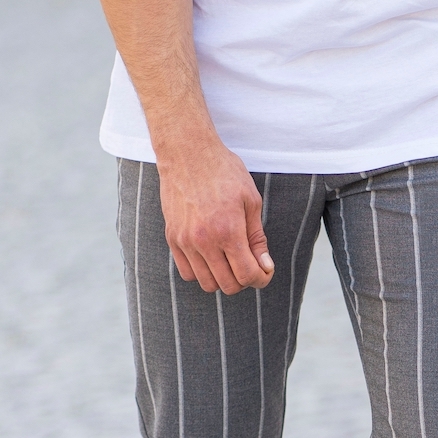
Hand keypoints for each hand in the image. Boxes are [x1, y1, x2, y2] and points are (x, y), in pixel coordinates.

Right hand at [158, 140, 274, 294]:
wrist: (187, 152)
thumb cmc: (223, 171)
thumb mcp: (250, 200)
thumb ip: (257, 238)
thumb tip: (265, 266)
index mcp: (228, 231)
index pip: (247, 275)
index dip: (261, 278)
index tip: (265, 271)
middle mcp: (204, 241)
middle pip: (228, 285)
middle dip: (244, 280)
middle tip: (249, 265)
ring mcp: (185, 241)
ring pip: (207, 284)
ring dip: (223, 279)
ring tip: (230, 261)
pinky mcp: (172, 239)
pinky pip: (188, 273)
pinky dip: (202, 273)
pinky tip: (211, 258)